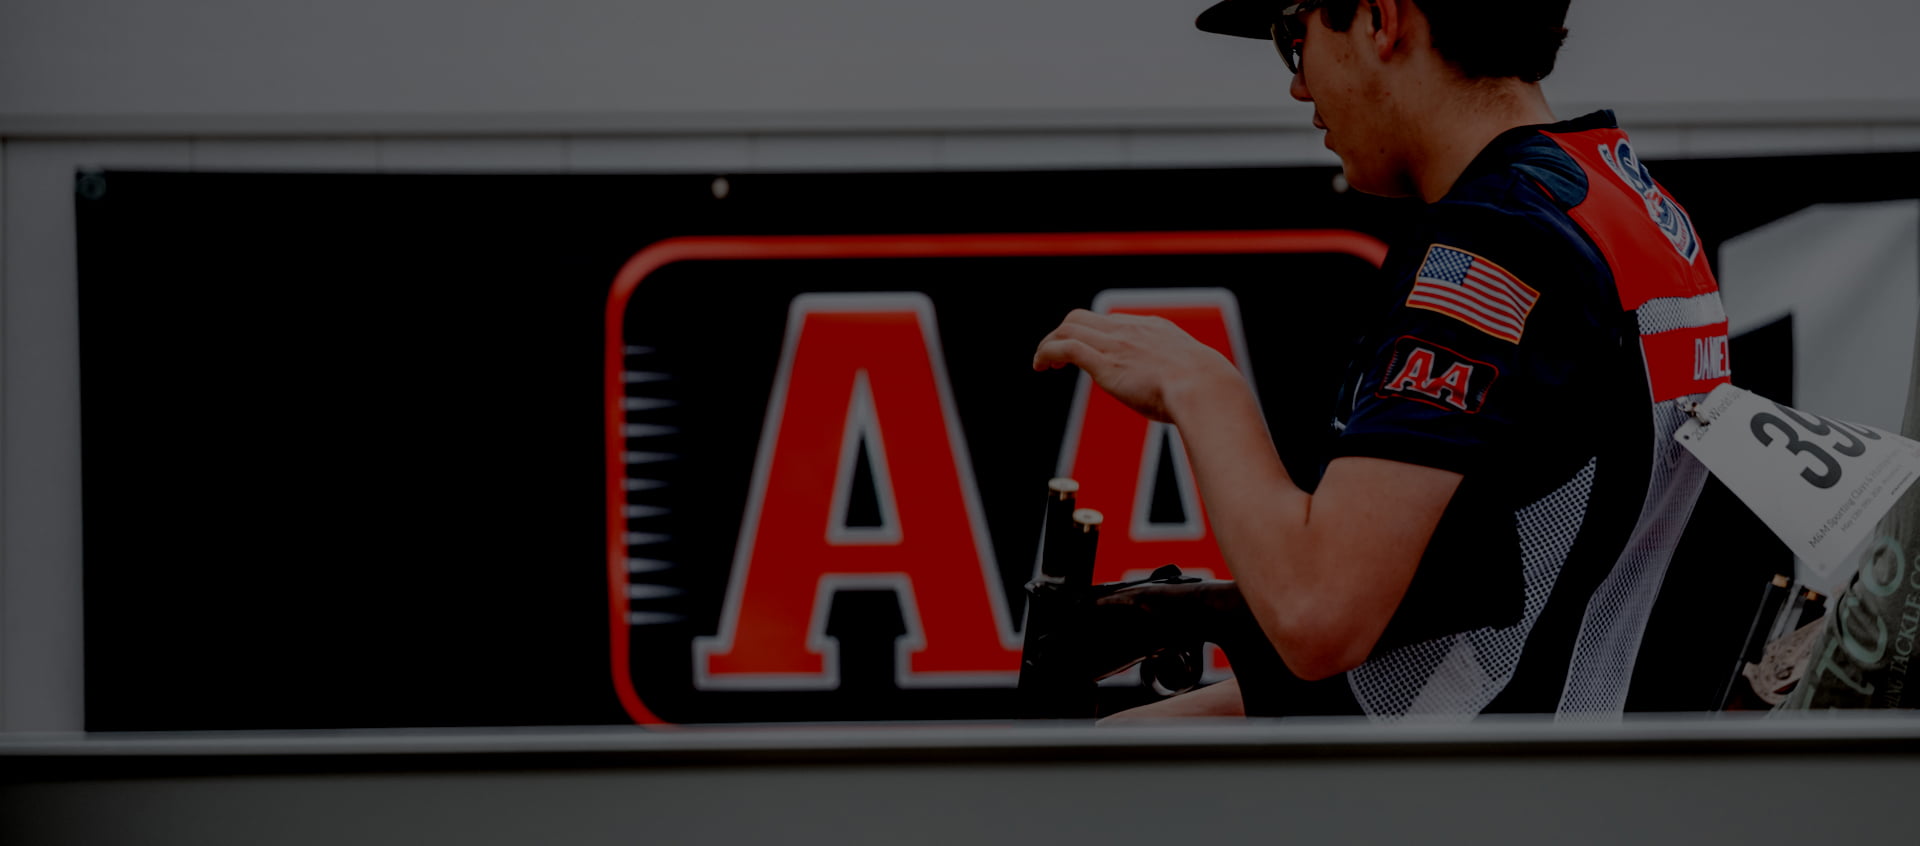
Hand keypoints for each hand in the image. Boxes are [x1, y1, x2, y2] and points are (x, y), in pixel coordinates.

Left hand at [1031, 309, 1240, 422]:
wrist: (1204, 388)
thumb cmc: (1206, 390)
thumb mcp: (1193, 374)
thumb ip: (1180, 377)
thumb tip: (1185, 396)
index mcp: (1153, 328)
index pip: (1112, 322)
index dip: (1094, 336)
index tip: (1089, 354)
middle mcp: (1130, 329)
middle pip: (1083, 317)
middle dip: (1064, 333)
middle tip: (1056, 357)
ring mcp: (1116, 343)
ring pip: (1068, 327)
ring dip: (1049, 344)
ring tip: (1043, 363)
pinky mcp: (1104, 362)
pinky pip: (1065, 347)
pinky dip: (1046, 352)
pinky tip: (1041, 366)